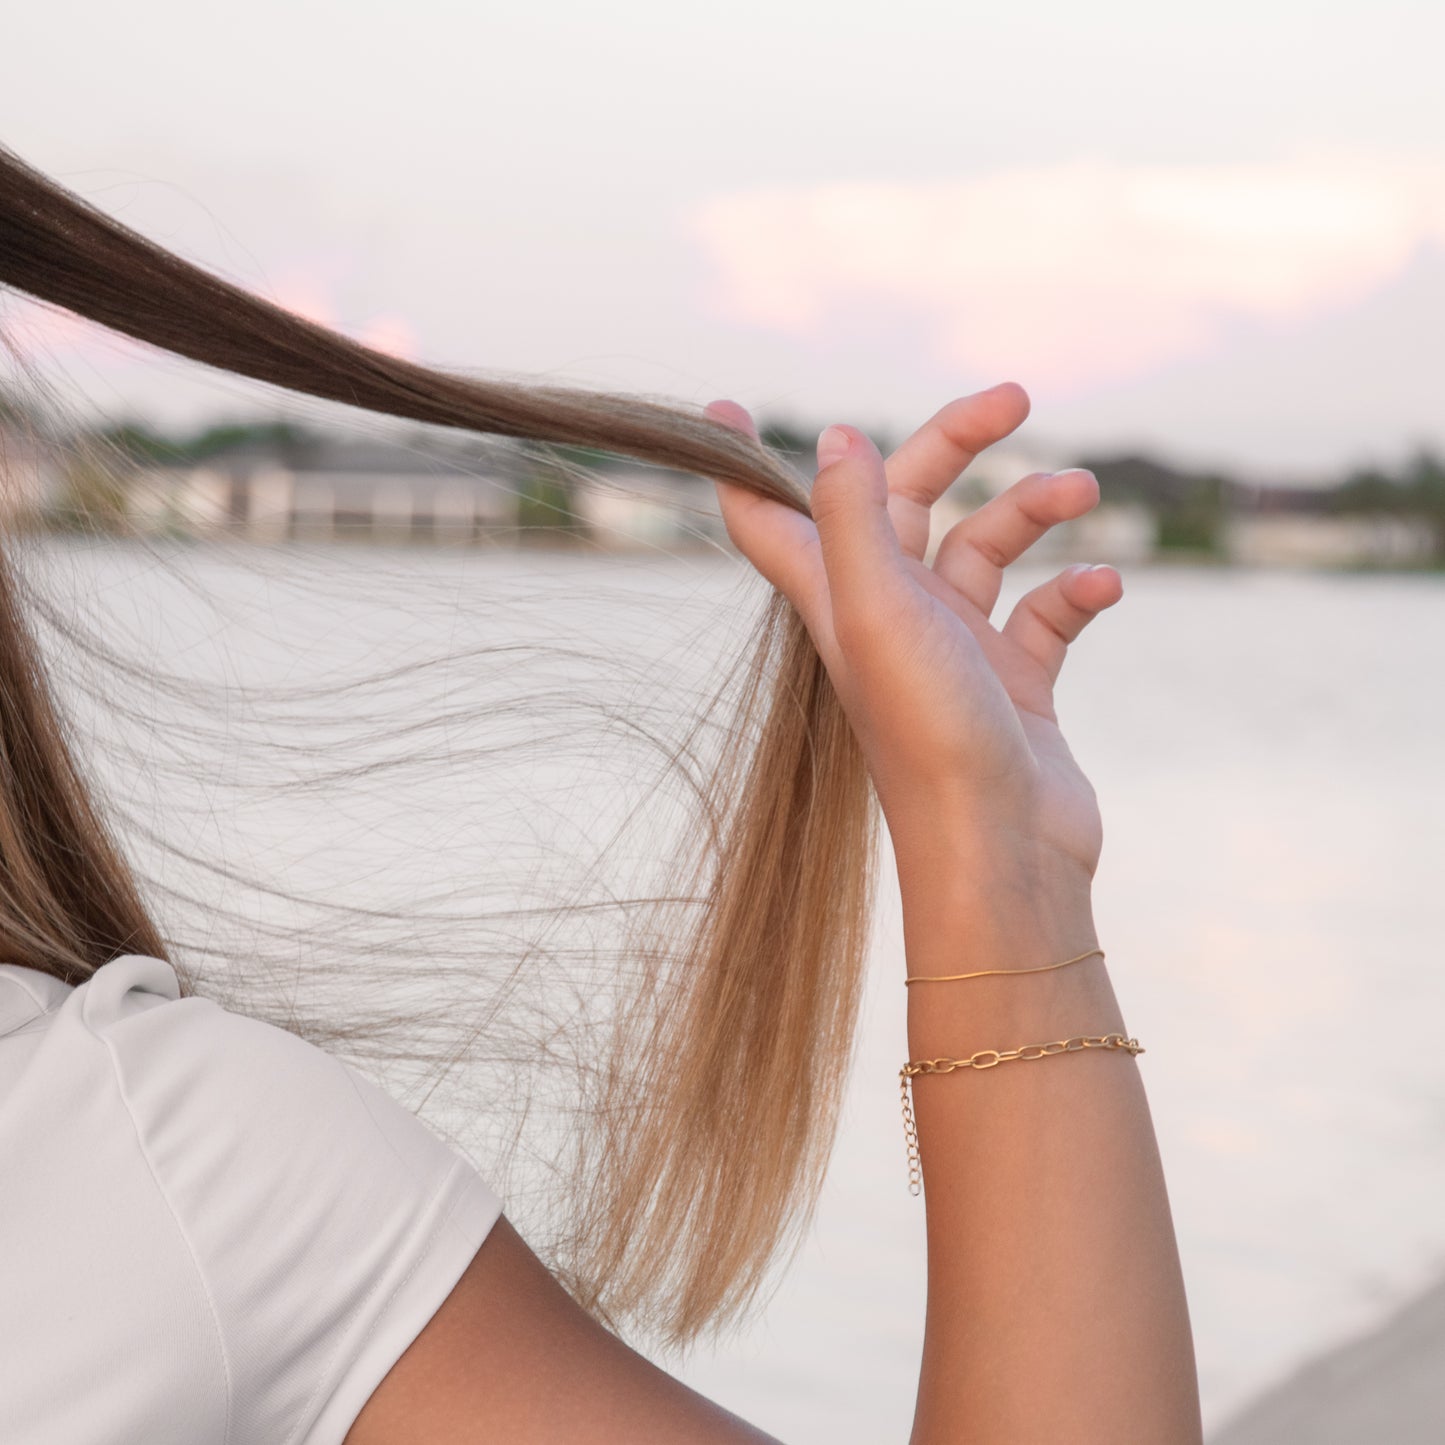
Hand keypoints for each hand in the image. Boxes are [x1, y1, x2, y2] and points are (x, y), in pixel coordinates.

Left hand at [706, 384, 1121, 882]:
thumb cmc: (928, 736)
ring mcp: (955, 649)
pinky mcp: (1014, 683)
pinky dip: (1074, 587)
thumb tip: (836, 435)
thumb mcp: (878, 612)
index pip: (769, 518)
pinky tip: (1102, 584)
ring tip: (1080, 488)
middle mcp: (890, 616)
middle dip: (955, 441)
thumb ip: (852, 519)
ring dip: (1032, 508)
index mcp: (839, 598)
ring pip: (987, 547)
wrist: (1003, 850)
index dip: (739, 461)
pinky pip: (1045, 611)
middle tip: (1015, 398)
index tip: (722, 404)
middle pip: (906, 501)